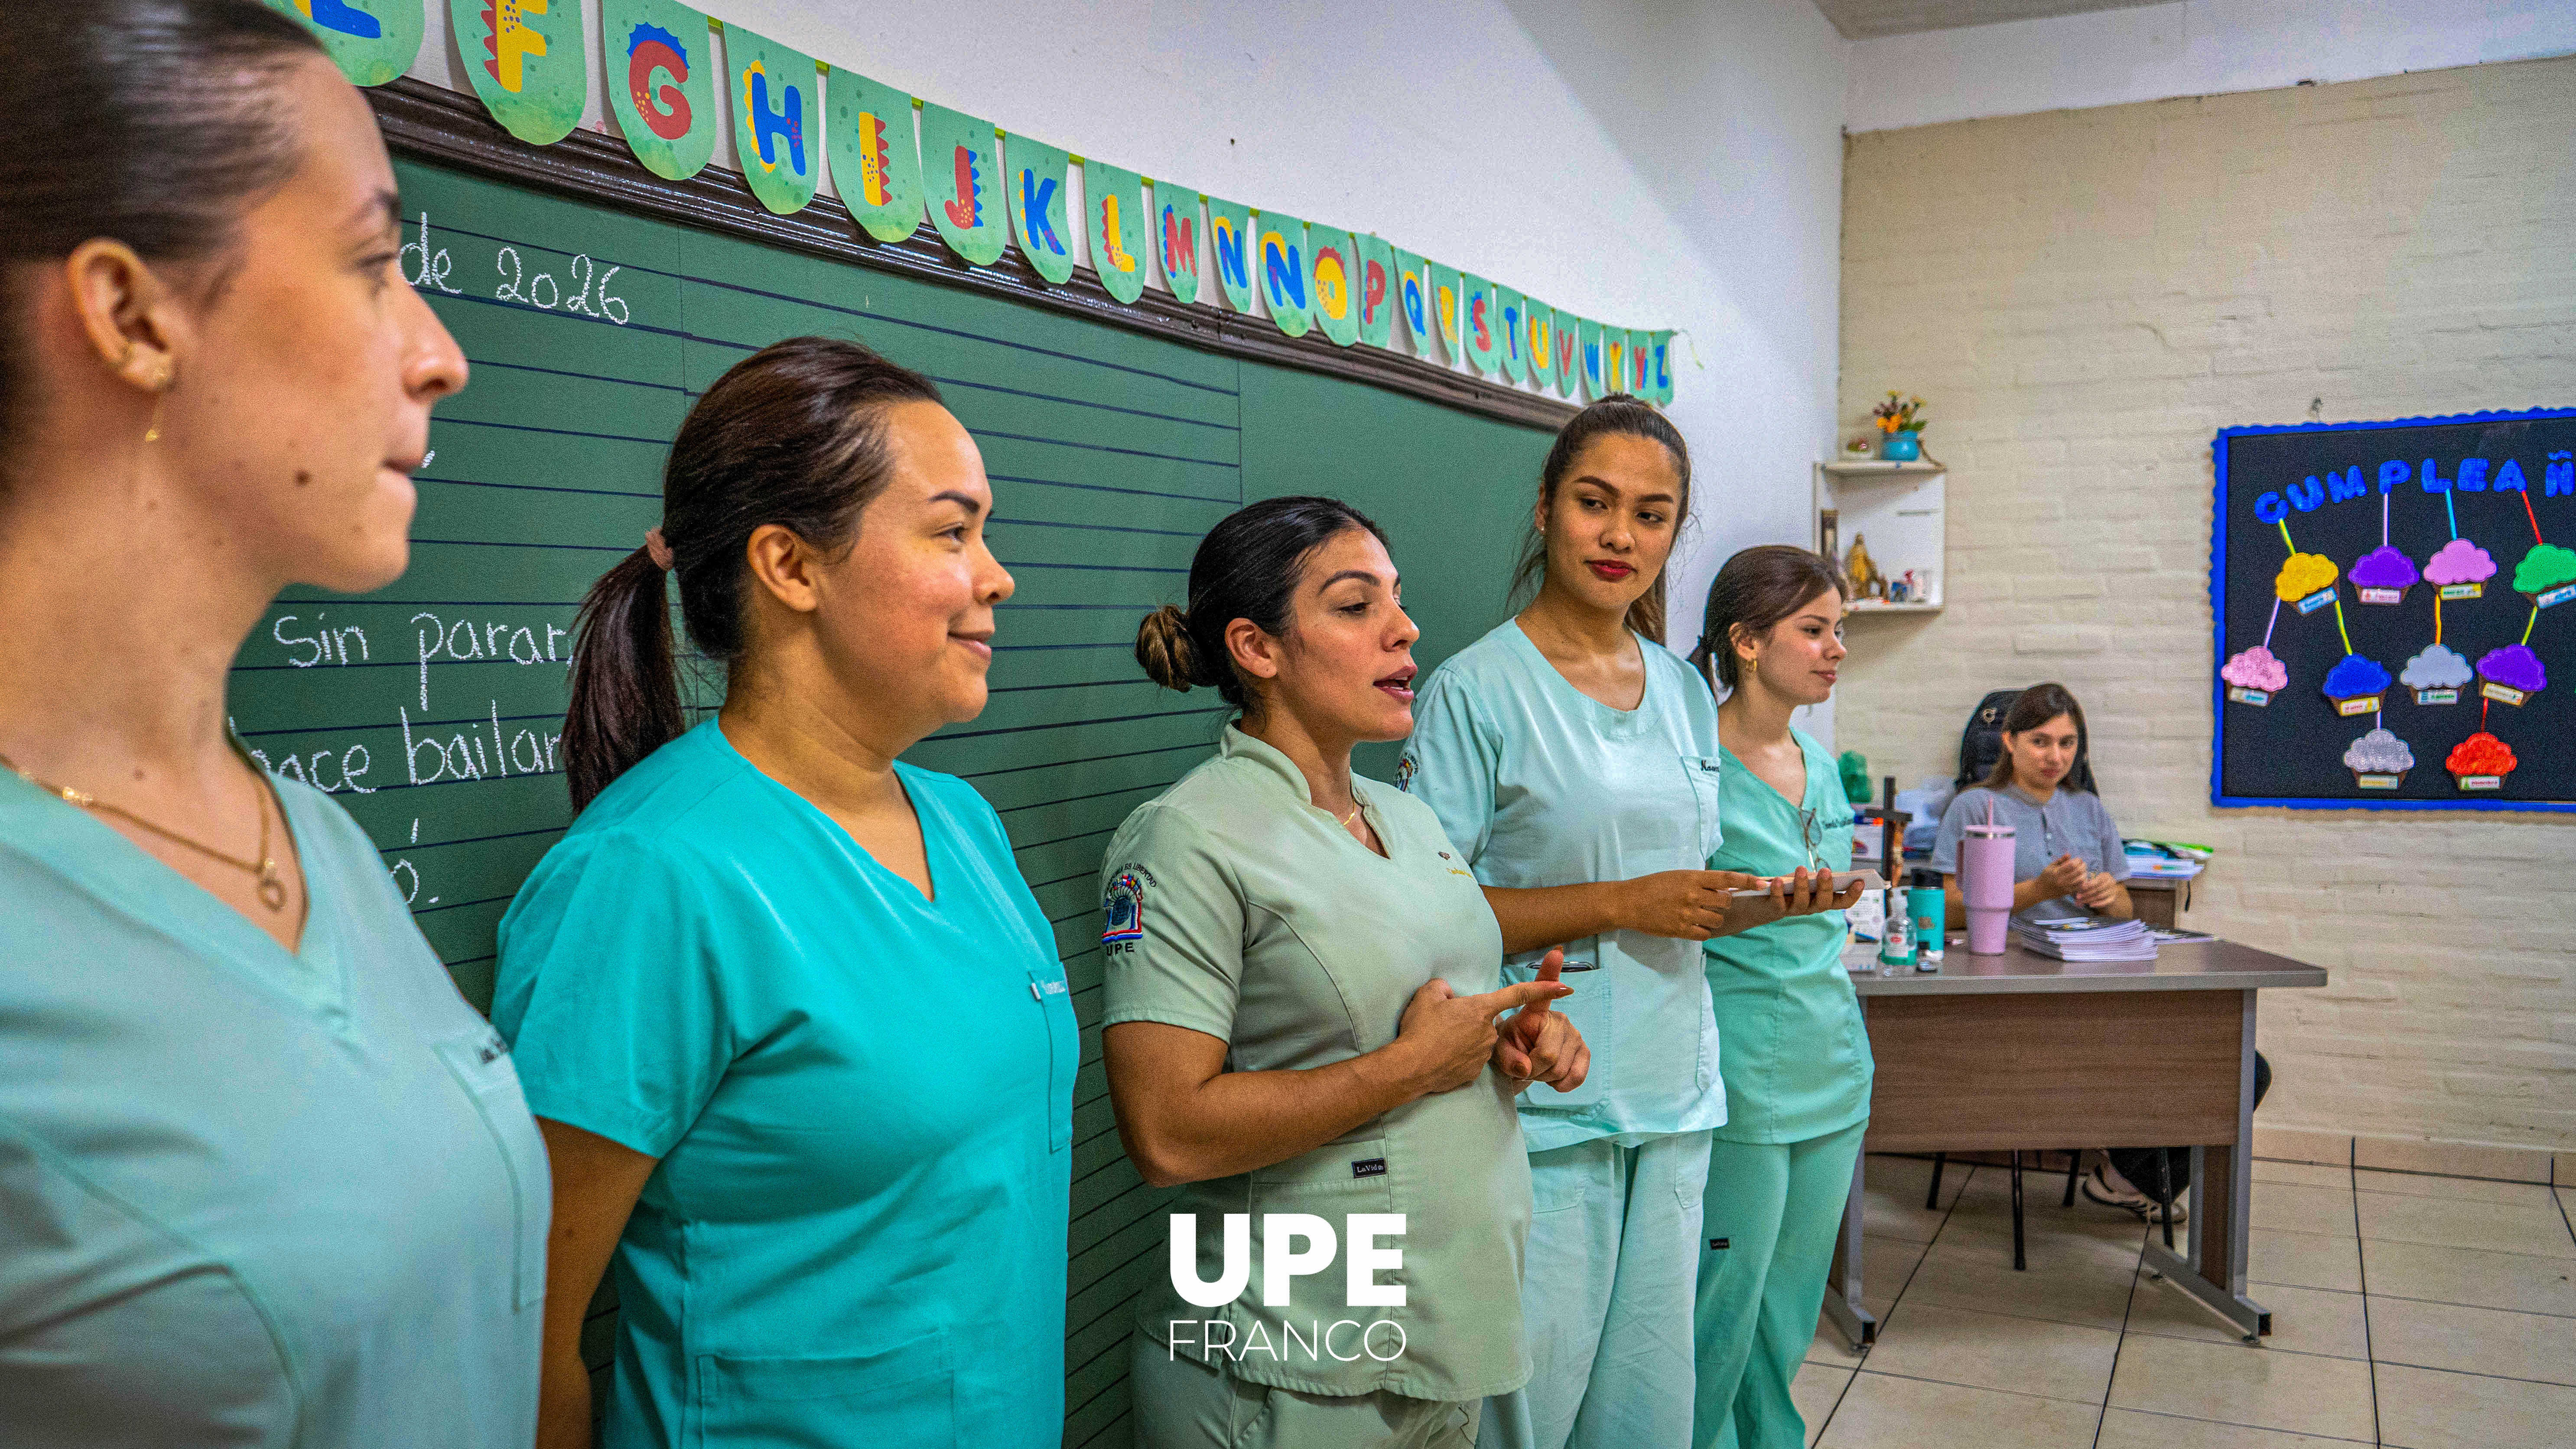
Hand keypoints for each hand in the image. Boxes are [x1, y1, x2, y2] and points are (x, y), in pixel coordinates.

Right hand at [1394, 972, 1572, 1093]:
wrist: (1410, 1067)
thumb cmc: (1419, 1029)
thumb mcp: (1427, 997)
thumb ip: (1443, 988)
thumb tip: (1448, 993)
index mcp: (1480, 1009)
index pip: (1518, 995)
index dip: (1544, 989)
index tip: (1566, 987)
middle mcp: (1488, 1032)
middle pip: (1484, 1022)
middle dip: (1468, 1023)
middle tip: (1442, 1026)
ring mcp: (1483, 1055)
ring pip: (1476, 1042)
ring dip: (1462, 1041)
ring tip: (1438, 1044)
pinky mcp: (1473, 1074)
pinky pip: (1468, 1061)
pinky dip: (1457, 1058)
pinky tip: (1440, 1059)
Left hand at [1493, 952, 1592, 1093]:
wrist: (1524, 1063)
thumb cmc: (1510, 1049)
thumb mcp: (1499, 1051)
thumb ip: (1507, 1058)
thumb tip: (1526, 1068)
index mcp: (1534, 1011)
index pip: (1540, 990)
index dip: (1548, 973)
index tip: (1555, 953)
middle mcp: (1559, 1018)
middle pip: (1547, 1054)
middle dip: (1532, 1069)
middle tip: (1525, 1066)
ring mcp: (1575, 1034)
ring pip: (1559, 1069)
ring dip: (1543, 1078)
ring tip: (1537, 1069)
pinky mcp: (1585, 1051)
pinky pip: (1576, 1076)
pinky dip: (1560, 1085)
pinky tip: (1552, 1078)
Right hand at [1615, 870, 1766, 939]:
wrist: (1628, 903)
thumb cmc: (1652, 886)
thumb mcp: (1677, 876)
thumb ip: (1699, 881)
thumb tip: (1724, 887)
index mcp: (1692, 878)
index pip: (1727, 878)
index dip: (1747, 881)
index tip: (1762, 884)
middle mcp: (1692, 895)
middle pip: (1726, 901)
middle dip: (1724, 903)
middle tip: (1713, 903)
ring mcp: (1686, 914)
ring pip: (1717, 920)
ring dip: (1714, 918)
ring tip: (1700, 915)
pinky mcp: (1680, 930)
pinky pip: (1705, 934)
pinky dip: (1703, 931)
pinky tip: (1694, 926)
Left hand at [1769, 866, 1866, 917]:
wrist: (1764, 902)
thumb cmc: (1791, 886)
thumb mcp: (1807, 880)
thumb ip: (1817, 877)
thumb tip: (1829, 873)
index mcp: (1823, 900)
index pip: (1842, 902)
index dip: (1853, 895)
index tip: (1861, 882)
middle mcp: (1811, 908)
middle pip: (1823, 903)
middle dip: (1826, 887)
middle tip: (1826, 871)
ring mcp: (1794, 910)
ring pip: (1802, 902)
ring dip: (1802, 885)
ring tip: (1801, 869)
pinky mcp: (1776, 910)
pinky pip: (1778, 903)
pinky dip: (1778, 891)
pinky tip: (1778, 880)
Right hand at [2037, 854, 2087, 898]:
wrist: (2040, 890)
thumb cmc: (2045, 876)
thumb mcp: (2050, 866)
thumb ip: (2060, 860)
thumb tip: (2069, 854)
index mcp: (2056, 872)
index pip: (2072, 865)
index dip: (2077, 861)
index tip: (2079, 859)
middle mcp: (2061, 880)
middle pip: (2078, 871)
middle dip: (2083, 866)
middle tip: (2083, 864)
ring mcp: (2065, 887)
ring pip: (2080, 879)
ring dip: (2084, 873)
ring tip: (2084, 870)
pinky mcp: (2067, 892)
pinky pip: (2079, 886)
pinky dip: (2082, 881)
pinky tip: (2082, 877)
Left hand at [2072, 869, 2120, 910]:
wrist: (2106, 888)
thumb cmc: (2095, 883)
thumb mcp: (2091, 881)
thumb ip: (2084, 886)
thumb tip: (2077, 896)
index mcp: (2106, 876)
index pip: (2096, 881)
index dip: (2088, 886)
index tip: (2080, 889)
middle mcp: (2111, 882)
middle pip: (2098, 889)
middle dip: (2086, 894)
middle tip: (2078, 897)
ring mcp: (2113, 890)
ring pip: (2100, 896)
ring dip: (2090, 899)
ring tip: (2082, 901)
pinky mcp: (2113, 898)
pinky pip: (2105, 902)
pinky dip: (2098, 904)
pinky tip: (2090, 905)